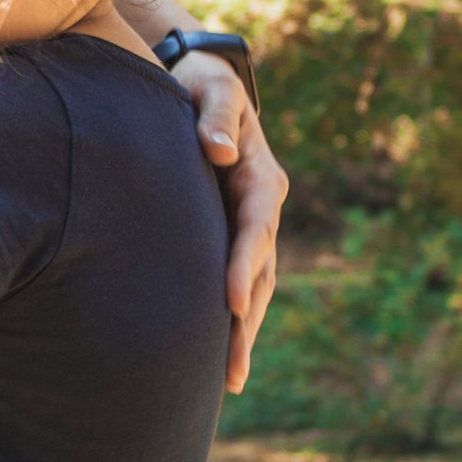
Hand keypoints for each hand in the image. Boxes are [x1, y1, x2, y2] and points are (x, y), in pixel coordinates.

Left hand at [171, 51, 286, 393]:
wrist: (201, 82)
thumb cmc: (200, 84)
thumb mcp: (210, 88)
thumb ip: (215, 116)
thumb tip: (217, 153)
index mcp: (259, 175)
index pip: (254, 227)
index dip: (244, 264)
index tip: (233, 301)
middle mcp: (261, 205)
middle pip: (260, 269)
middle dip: (247, 320)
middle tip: (230, 367)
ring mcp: (249, 224)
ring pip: (255, 284)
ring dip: (244, 330)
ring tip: (228, 379)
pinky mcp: (231, 234)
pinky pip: (237, 279)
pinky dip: (233, 316)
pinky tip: (217, 356)